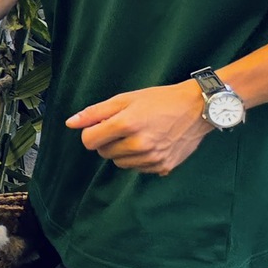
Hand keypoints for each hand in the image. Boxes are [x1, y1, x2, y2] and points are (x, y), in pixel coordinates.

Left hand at [67, 81, 212, 175]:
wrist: (197, 109)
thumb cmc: (160, 100)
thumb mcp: (125, 99)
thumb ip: (95, 112)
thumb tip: (71, 123)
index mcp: (126, 125)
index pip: (89, 141)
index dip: (91, 133)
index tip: (101, 126)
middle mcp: (139, 145)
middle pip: (103, 153)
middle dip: (107, 141)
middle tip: (124, 127)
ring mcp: (152, 158)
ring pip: (120, 162)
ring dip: (122, 151)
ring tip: (139, 134)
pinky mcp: (163, 167)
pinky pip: (138, 168)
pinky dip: (139, 159)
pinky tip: (151, 144)